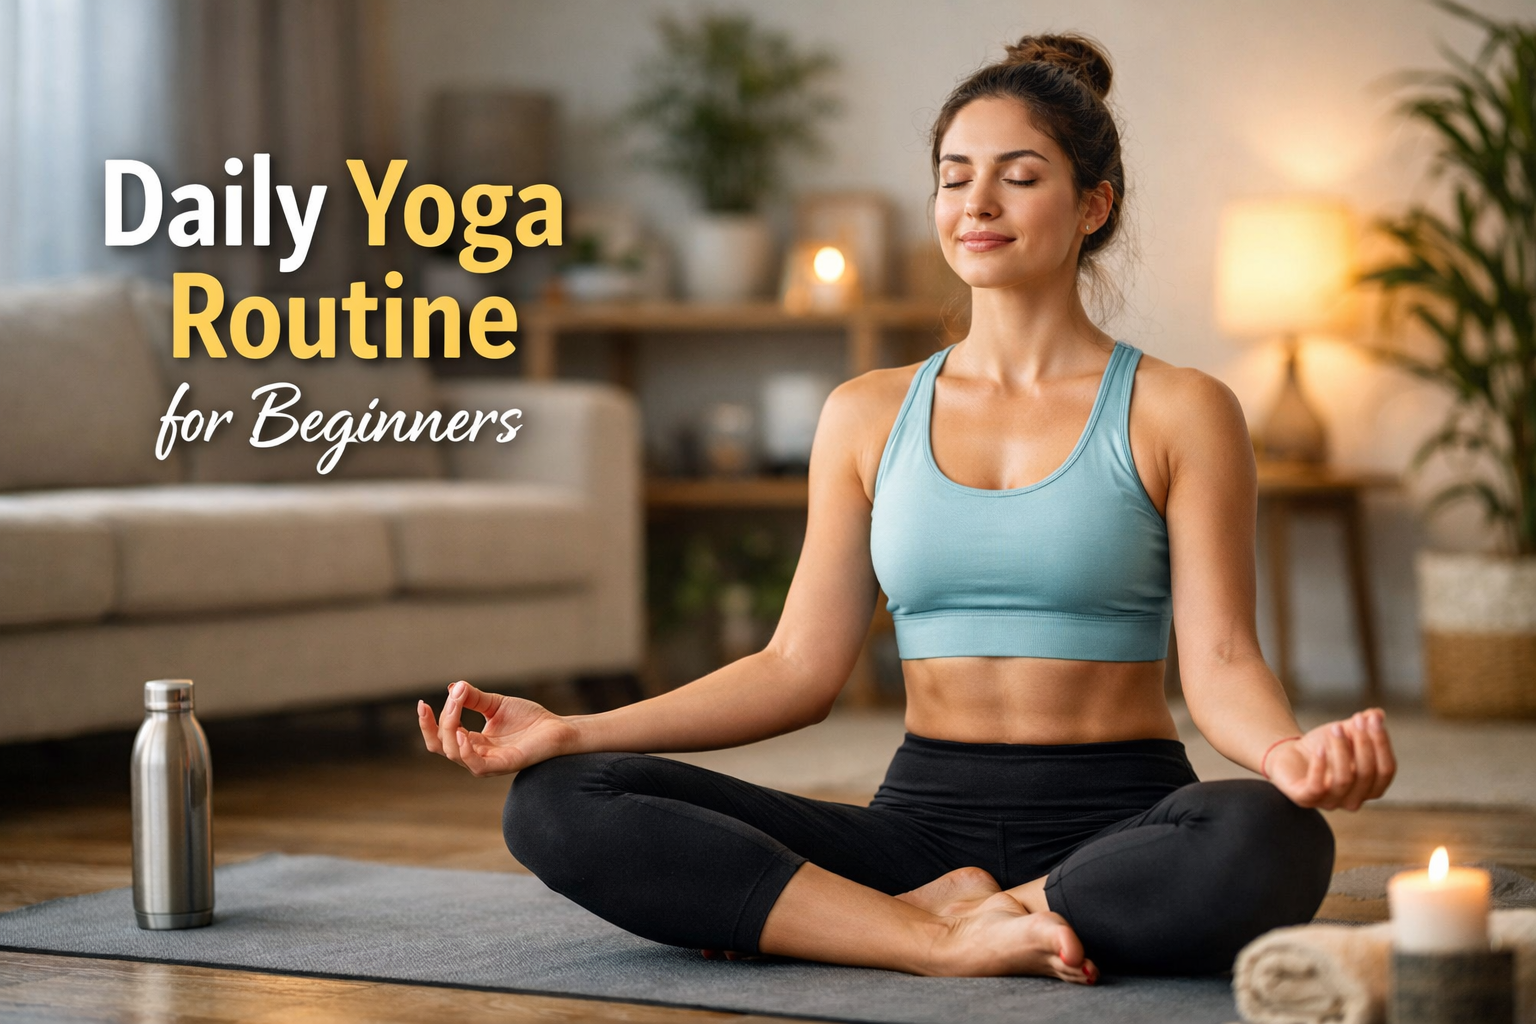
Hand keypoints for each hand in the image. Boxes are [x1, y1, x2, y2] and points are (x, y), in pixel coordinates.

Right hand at [418, 680, 577, 776]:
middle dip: (437, 723)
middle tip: (452, 698)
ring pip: (455, 755)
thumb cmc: (529, 718)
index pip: (439, 738)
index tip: (422, 703)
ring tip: (455, 711)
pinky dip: (466, 751)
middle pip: (441, 746)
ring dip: (449, 732)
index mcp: (472, 742)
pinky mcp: (504, 765)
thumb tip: (451, 687)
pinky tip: (463, 734)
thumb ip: (473, 698)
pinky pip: (477, 766)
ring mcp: (489, 762)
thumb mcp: (495, 704)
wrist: (557, 727)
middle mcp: (476, 755)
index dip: (427, 723)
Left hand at [1265, 707, 1396, 810]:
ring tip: (1335, 728)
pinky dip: (1320, 766)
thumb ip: (1363, 725)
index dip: (1382, 744)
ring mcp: (1330, 802)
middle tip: (1356, 719)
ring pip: (1344, 779)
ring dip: (1342, 750)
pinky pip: (1317, 787)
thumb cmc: (1324, 747)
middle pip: (1367, 774)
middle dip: (1364, 743)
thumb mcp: (1345, 733)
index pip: (1387, 770)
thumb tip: (1378, 714)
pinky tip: (1320, 747)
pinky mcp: (1306, 799)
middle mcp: (1354, 800)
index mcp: (1371, 788)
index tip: (1373, 720)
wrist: (1290, 755)